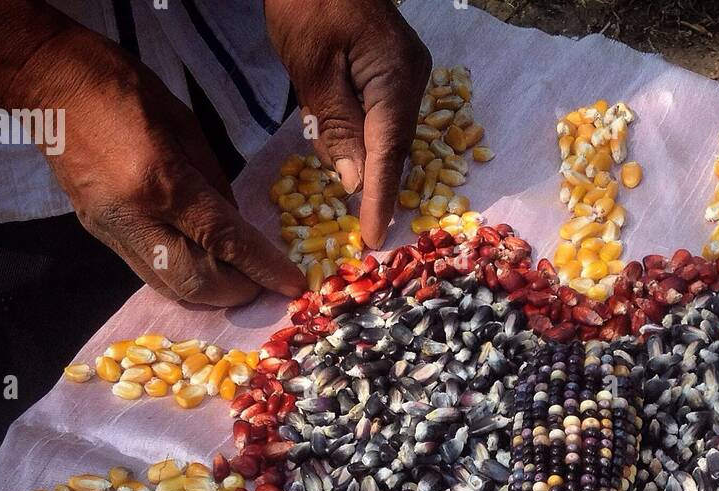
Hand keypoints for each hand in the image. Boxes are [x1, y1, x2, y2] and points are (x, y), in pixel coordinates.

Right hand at [33, 26, 302, 304]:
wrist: (43, 79)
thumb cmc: (119, 86)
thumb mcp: (182, 124)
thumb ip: (215, 182)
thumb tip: (238, 227)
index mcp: (161, 182)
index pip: (225, 240)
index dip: (263, 268)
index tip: (292, 285)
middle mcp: (135, 217)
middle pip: (196, 282)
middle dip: (236, 291)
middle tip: (261, 284)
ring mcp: (112, 230)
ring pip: (170, 287)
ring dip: (210, 293)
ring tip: (236, 278)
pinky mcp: (98, 233)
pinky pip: (150, 273)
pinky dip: (182, 278)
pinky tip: (202, 264)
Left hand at [264, 0, 430, 248]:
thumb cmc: (307, 2)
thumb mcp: (311, 66)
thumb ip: (335, 124)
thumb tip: (355, 180)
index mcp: (395, 79)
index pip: (389, 153)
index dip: (380, 199)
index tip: (373, 240)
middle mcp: (411, 80)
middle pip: (393, 148)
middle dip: (374, 187)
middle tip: (359, 232)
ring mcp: (406, 75)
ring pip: (387, 135)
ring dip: (367, 163)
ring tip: (349, 193)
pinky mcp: (393, 71)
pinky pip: (382, 118)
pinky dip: (365, 140)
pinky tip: (348, 155)